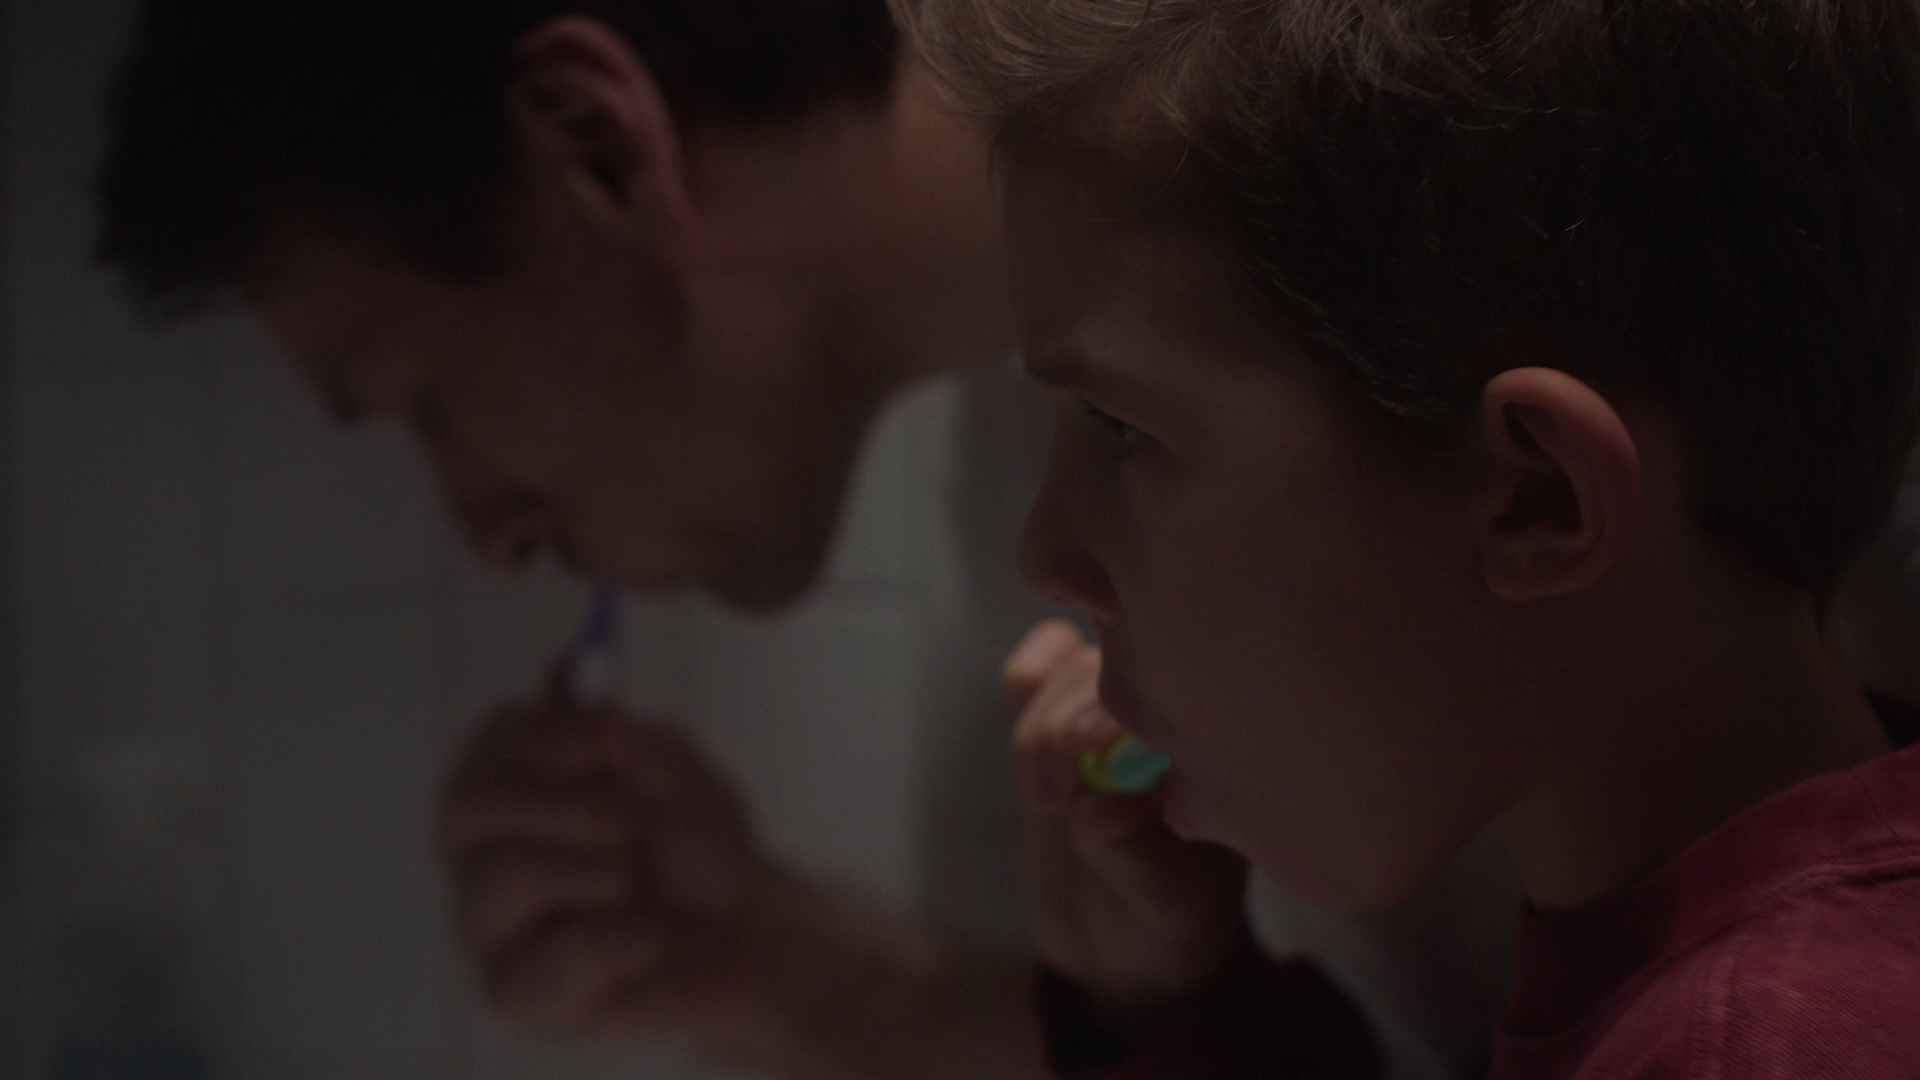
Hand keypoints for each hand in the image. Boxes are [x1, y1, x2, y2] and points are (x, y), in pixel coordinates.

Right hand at [442, 704, 772, 1051]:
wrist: (740, 936)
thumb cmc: (696, 849)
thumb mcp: (685, 780)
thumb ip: (629, 737)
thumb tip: (572, 680)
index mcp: (516, 777)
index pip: (495, 737)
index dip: (550, 733)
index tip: (606, 740)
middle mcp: (484, 845)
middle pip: (467, 803)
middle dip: (565, 805)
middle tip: (633, 821)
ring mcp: (490, 920)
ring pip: (506, 875)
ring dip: (600, 871)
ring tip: (636, 882)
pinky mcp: (515, 991)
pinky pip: (551, 959)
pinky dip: (622, 940)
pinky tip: (645, 938)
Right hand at [1006, 621, 1250, 1033]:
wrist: (1127, 939)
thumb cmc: (1171, 919)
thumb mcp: (1168, 903)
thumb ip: (1134, 857)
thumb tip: (1099, 808)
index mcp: (1218, 742)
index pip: (1171, 687)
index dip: (1120, 707)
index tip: (1088, 747)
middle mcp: (1169, 709)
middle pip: (1107, 669)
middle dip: (1067, 725)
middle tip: (1053, 796)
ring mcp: (1107, 706)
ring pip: (1063, 671)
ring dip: (1039, 730)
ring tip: (1046, 800)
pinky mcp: (1053, 716)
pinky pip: (1034, 672)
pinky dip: (1028, 679)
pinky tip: (1032, 744)